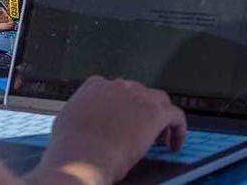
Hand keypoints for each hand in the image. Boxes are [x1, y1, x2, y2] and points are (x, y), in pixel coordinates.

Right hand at [27, 76, 185, 184]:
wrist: (81, 160)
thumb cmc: (70, 150)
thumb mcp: (68, 122)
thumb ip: (83, 113)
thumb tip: (88, 120)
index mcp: (94, 86)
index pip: (115, 89)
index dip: (123, 105)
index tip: (125, 119)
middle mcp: (118, 86)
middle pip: (139, 94)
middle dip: (142, 111)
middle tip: (142, 131)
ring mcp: (139, 97)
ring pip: (159, 101)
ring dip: (160, 117)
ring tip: (160, 137)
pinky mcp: (156, 113)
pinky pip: (176, 116)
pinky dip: (178, 129)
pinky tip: (175, 144)